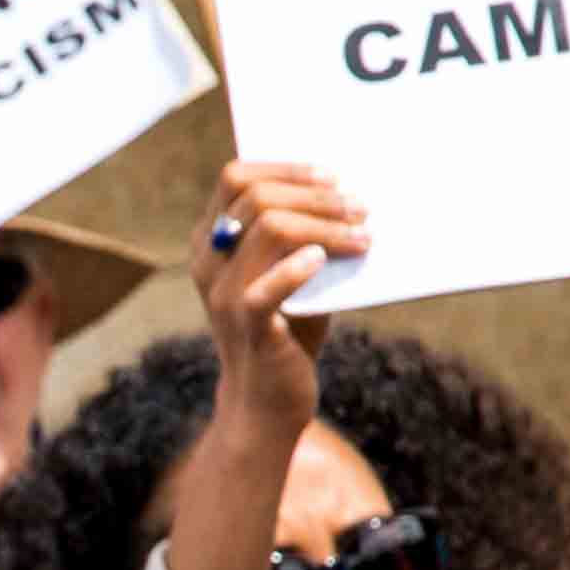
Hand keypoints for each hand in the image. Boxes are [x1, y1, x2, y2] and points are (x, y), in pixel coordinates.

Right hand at [191, 159, 366, 448]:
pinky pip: (268, 284)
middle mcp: (207, 261)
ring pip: (271, 227)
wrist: (268, 401)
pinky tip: (326, 261)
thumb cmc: (287, 330)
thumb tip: (348, 194)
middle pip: (256, 196)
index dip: (285, 168)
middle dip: (316, 196)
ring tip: (362, 237)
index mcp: (210, 241)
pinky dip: (301, 266)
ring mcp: (222, 293)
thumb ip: (299, 236)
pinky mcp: (245, 324)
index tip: (330, 177)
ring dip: (326, 225)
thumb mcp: (289, 274)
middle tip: (359, 208)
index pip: (236, 178)